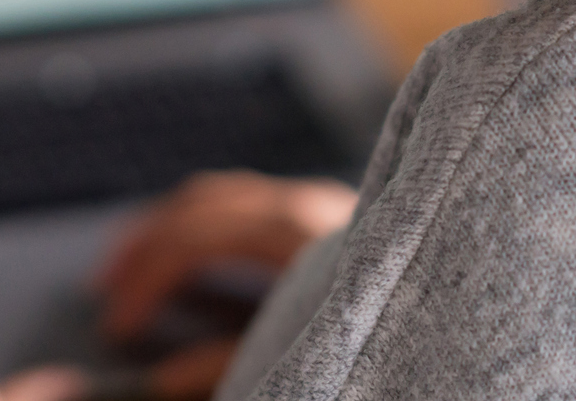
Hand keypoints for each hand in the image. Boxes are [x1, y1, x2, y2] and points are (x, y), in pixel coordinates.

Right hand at [94, 171, 357, 398]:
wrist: (471, 307)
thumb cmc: (383, 336)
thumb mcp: (296, 356)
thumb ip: (219, 367)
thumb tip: (158, 379)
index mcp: (296, 230)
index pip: (192, 237)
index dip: (143, 279)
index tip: (116, 326)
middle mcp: (309, 202)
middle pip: (201, 203)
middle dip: (144, 245)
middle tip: (104, 286)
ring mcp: (325, 202)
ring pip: (225, 196)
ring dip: (171, 228)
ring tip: (132, 266)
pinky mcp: (337, 216)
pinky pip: (255, 206)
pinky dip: (211, 228)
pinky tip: (194, 263)